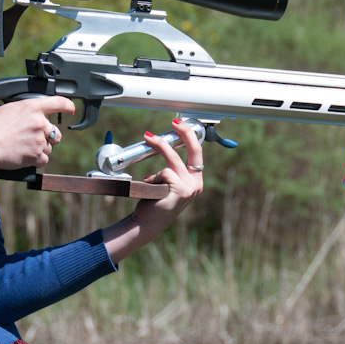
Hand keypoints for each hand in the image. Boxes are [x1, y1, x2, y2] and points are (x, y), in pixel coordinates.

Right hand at [0, 96, 75, 200]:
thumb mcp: (2, 108)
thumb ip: (19, 109)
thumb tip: (20, 112)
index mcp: (32, 107)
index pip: (59, 102)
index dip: (68, 105)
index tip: (71, 109)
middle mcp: (39, 123)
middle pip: (55, 131)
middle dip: (47, 135)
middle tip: (32, 137)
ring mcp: (39, 141)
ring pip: (50, 146)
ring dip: (41, 148)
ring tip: (24, 147)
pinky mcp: (36, 156)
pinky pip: (44, 159)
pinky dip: (37, 159)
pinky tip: (25, 156)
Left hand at [133, 118, 204, 237]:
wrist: (147, 222)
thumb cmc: (154, 201)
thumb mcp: (166, 182)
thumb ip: (171, 169)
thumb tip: (162, 144)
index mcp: (195, 180)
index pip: (197, 153)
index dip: (189, 136)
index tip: (179, 124)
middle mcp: (196, 184)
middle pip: (195, 150)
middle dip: (185, 132)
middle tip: (174, 121)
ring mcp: (190, 188)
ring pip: (173, 159)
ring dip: (159, 146)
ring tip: (147, 139)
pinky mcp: (181, 191)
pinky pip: (165, 172)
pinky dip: (154, 177)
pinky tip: (151, 188)